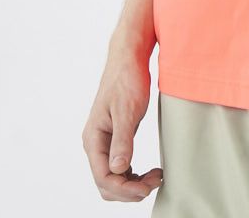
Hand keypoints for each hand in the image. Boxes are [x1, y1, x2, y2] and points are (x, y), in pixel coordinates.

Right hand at [82, 44, 162, 202]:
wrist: (129, 58)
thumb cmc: (127, 79)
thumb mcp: (127, 109)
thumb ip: (122, 140)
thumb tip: (118, 169)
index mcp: (93, 138)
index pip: (104, 177)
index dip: (125, 188)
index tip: (147, 187)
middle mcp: (95, 144)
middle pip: (106, 183)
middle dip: (129, 190)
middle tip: (155, 181)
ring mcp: (105, 142)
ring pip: (113, 178)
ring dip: (132, 184)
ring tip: (156, 177)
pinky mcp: (116, 138)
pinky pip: (119, 167)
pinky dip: (132, 175)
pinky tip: (147, 172)